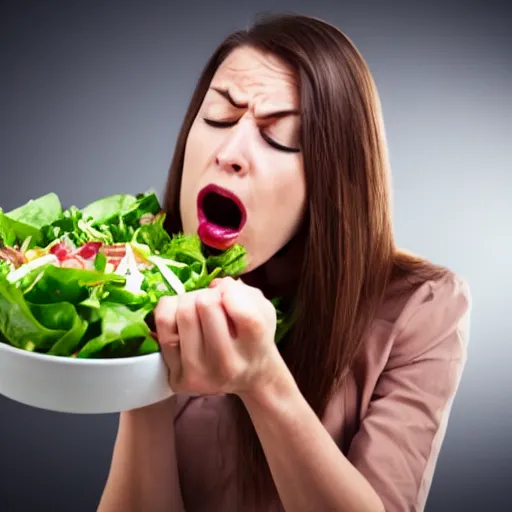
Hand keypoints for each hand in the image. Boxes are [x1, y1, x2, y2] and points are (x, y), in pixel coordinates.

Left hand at [153, 277, 283, 396]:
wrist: (247, 379)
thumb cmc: (254, 339)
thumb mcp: (264, 313)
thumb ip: (245, 294)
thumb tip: (214, 286)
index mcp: (255, 349)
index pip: (244, 313)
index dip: (231, 292)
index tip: (228, 294)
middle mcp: (228, 366)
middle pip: (206, 305)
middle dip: (207, 294)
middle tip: (212, 302)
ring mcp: (200, 374)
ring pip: (181, 314)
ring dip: (187, 300)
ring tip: (196, 308)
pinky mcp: (177, 377)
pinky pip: (162, 326)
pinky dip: (170, 310)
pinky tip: (181, 317)